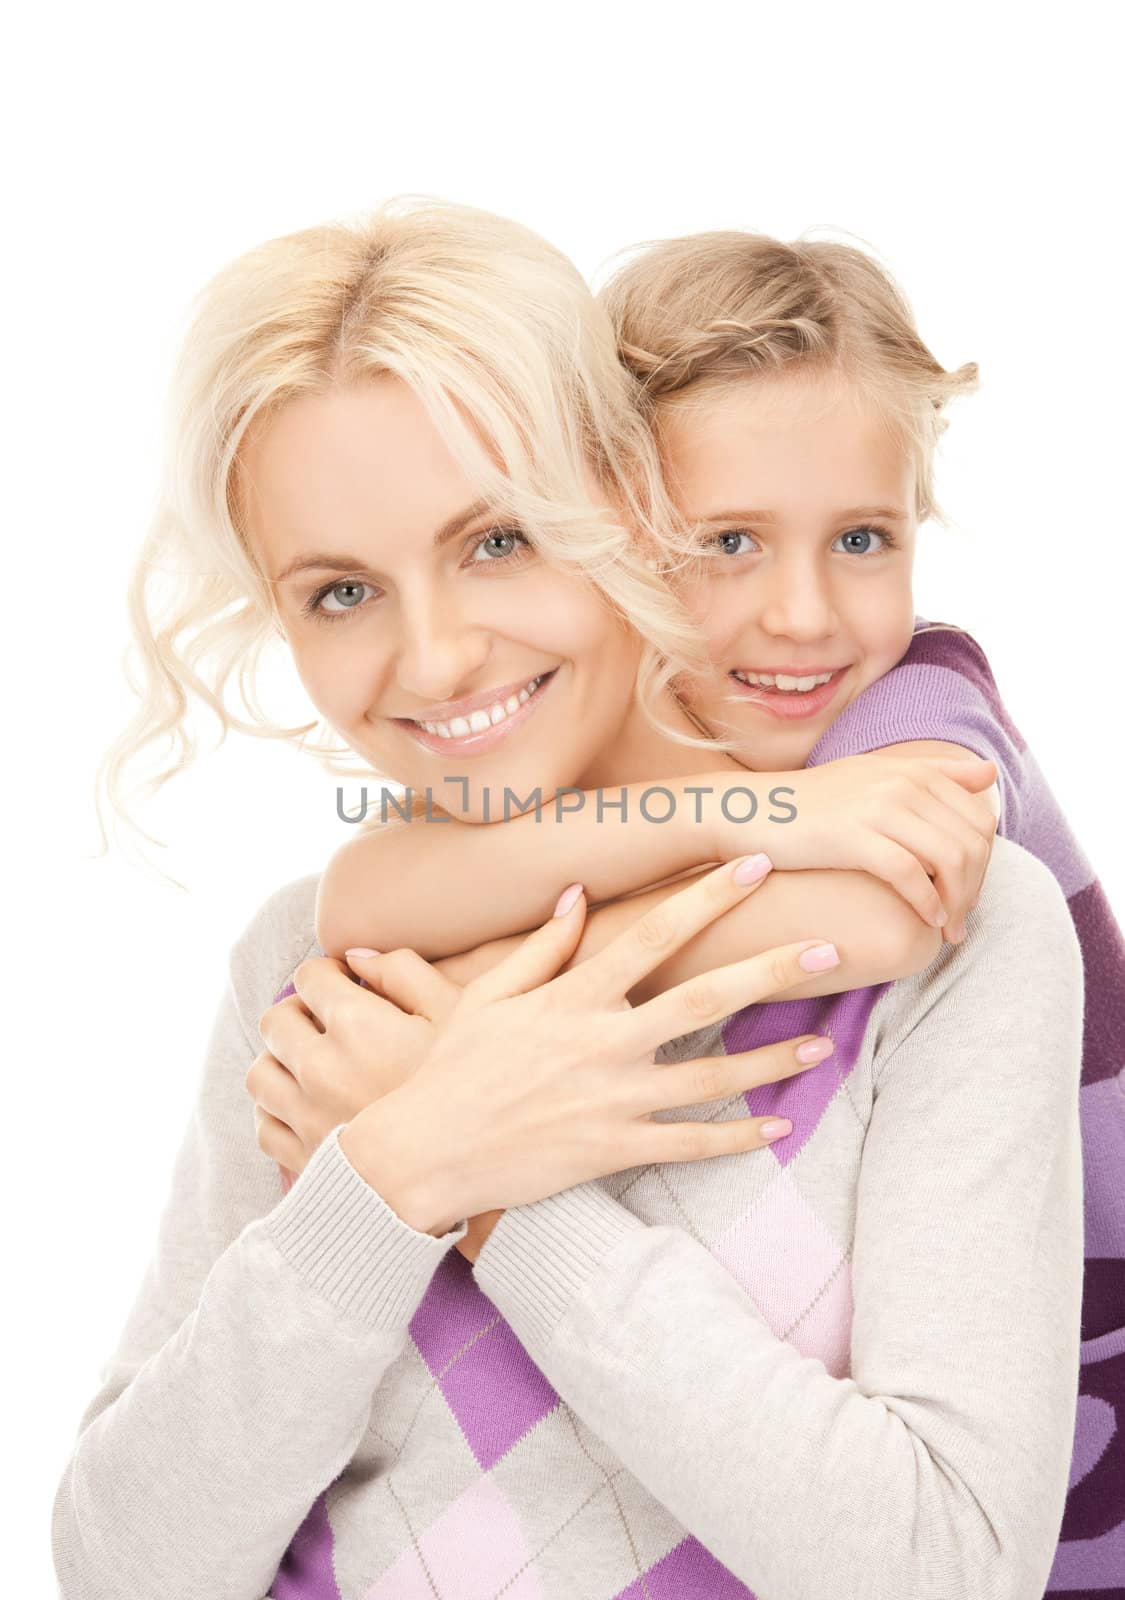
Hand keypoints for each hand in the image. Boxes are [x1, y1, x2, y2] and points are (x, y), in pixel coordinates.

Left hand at [248, 951, 499, 1260]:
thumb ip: (406, 972)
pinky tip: (304, 1106)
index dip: (327, 973)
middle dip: (298, 1012)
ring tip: (309, 1064)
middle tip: (325, 1021)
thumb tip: (358, 956)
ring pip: (260, 1074)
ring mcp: (307, 1116)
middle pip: (276, 1022)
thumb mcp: (461, 1016)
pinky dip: (277, 1111)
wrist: (479, 1179)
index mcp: (358, 1024)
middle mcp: (321, 1067)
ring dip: (279, 1061)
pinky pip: (266, 1125)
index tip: (343, 983)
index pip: (311, 976)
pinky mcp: (305, 1160)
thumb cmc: (476, 1091)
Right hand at [339, 855, 841, 1236]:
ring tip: (821, 1044)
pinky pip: (689, 1144)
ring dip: (772, 1061)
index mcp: (575, 997)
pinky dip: (736, 1137)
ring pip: (711, 1077)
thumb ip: (541, 946)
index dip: (708, 896)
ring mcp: (613, 1099)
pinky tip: (778, 1126)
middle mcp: (603, 1042)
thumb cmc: (454, 1067)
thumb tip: (576, 894)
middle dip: (771, 969)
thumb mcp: (489, 996)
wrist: (425, 1151)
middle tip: (828, 947)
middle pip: (705, 998)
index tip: (752, 864)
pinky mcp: (614, 1149)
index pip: (655, 934)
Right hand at [706, 753, 997, 939]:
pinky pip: (910, 873)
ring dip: (958, 901)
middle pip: (972, 841)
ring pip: (950, 858)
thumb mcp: (874, 777)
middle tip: (961, 921)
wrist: (749, 811)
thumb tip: (990, 772)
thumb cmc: (811, 804)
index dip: (985, 863)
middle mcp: (902, 783)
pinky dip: (927, 903)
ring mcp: (878, 807)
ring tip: (947, 928)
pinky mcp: (852, 836)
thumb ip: (933, 773)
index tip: (968, 894)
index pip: (979, 818)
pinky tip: (926, 921)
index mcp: (912, 771)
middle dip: (977, 887)